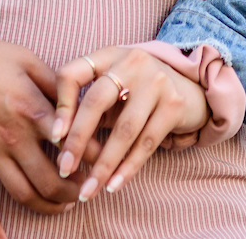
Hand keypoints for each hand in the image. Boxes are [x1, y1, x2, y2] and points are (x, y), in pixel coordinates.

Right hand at [0, 39, 76, 238]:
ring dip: (46, 207)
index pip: (72, 144)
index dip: (94, 157)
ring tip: (62, 207)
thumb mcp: (29, 61)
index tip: (105, 162)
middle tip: (84, 192)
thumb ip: (56, 84)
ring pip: (23, 194)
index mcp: (33, 111)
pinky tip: (2, 238)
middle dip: (73, 192)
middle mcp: (14, 137)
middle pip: (51, 180)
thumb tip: (81, 101)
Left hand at [47, 45, 208, 200]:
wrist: (192, 91)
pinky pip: (146, 143)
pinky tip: (113, 186)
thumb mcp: (113, 89)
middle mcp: (131, 62)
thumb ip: (88, 106)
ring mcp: (156, 81)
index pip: (73, 73)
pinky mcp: (173, 104)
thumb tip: (58, 142)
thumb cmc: (139, 94)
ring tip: (88, 191)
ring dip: (103, 165)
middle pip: (96, 102)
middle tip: (64, 169)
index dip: (61, 105)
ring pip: (123, 130)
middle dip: (77, 140)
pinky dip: (127, 168)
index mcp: (108, 55)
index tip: (53, 137)